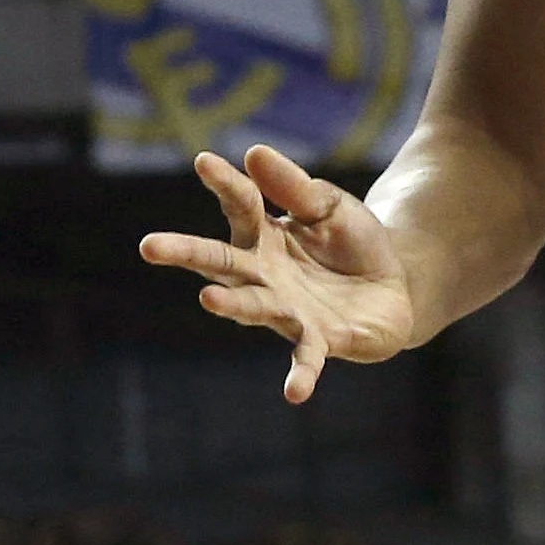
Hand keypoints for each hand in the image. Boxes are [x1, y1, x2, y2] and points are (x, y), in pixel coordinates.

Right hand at [139, 145, 417, 402]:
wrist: (395, 286)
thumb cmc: (351, 243)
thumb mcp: (328, 205)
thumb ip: (293, 186)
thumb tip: (252, 151)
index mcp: (264, 237)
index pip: (239, 205)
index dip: (224, 183)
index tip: (204, 160)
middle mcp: (265, 276)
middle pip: (221, 261)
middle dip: (186, 253)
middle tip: (148, 245)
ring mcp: (289, 310)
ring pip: (253, 307)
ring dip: (232, 305)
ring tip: (208, 299)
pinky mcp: (322, 339)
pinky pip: (307, 358)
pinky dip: (300, 375)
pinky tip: (294, 393)